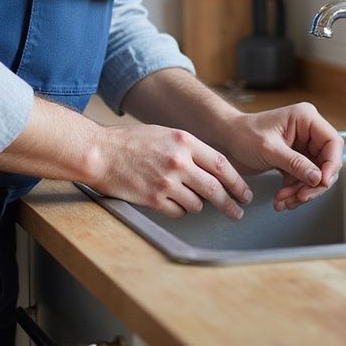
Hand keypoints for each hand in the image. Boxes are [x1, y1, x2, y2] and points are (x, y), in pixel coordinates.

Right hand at [87, 123, 252, 220]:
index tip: (244, 192)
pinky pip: (178, 212)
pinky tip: (174, 204)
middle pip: (215, 188)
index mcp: (184, 141)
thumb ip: (188, 148)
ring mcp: (166, 181)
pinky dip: (180, 210)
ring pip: (197, 203)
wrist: (100, 152)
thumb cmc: (131, 141)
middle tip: (238, 212)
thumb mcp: (165, 134)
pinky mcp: (153, 199)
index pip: (222, 164)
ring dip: (200, 206)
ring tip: (195, 203)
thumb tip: (211, 166)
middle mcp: (178, 161)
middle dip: (230, 203)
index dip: (237, 181)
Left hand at [219, 102, 343, 211]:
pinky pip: (304, 179)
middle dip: (314, 184)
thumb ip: (296, 163)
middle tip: (301, 197)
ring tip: (285, 201)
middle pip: (327, 162)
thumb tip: (318, 178)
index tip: (322, 182)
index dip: (331, 164)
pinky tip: (282, 199)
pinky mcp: (295, 159)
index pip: (332, 142)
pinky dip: (295, 192)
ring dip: (302, 191)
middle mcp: (308, 131)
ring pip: (316, 175)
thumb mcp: (270, 149)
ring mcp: (302, 146)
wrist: (226, 140)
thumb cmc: (243, 134)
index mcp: (305, 119)